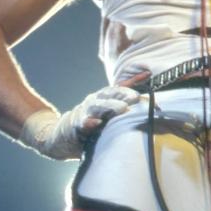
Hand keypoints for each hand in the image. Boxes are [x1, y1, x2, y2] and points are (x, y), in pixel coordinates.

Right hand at [19, 72, 147, 159]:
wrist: (61, 135)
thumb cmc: (93, 119)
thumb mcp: (110, 105)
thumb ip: (126, 92)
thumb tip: (148, 75)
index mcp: (104, 96)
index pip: (120, 88)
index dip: (134, 87)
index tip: (149, 90)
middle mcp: (95, 101)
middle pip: (110, 94)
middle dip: (124, 95)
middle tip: (136, 97)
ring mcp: (85, 112)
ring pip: (98, 107)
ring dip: (110, 107)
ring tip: (122, 109)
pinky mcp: (76, 125)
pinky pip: (83, 123)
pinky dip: (89, 123)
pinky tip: (96, 123)